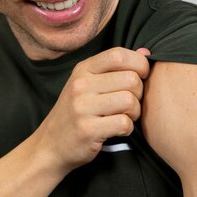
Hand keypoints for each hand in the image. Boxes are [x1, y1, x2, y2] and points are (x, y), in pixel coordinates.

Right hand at [32, 47, 150, 173]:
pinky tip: (117, 130)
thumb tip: (145, 52)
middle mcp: (80, 85)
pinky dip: (127, 129)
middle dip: (139, 94)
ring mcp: (82, 107)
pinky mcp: (87, 130)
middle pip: (131, 79)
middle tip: (130, 104)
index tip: (141, 77)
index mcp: (83, 70)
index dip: (139, 64)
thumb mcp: (88, 84)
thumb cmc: (76, 112)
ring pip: (130, 101)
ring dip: (135, 113)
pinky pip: (124, 123)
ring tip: (124, 117)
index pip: (118, 55)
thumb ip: (115, 67)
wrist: (51, 144)